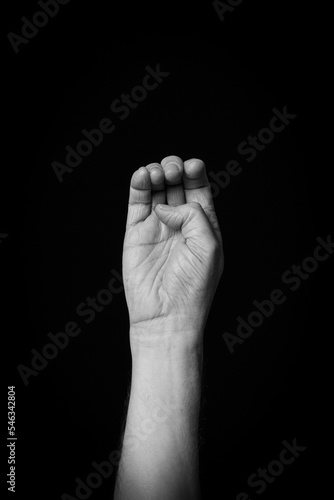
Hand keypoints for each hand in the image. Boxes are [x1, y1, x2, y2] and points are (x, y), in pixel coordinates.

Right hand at [122, 155, 223, 349]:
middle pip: (177, 184)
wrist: (165, 315)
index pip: (199, 190)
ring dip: (156, 173)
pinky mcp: (135, 233)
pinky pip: (137, 202)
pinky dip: (138, 184)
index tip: (193, 166)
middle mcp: (180, 223)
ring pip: (156, 189)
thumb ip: (194, 215)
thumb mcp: (208, 246)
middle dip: (175, 169)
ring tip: (157, 173)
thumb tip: (166, 206)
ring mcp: (157, 227)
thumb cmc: (192, 286)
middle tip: (173, 170)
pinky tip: (142, 175)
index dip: (196, 172)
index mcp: (203, 226)